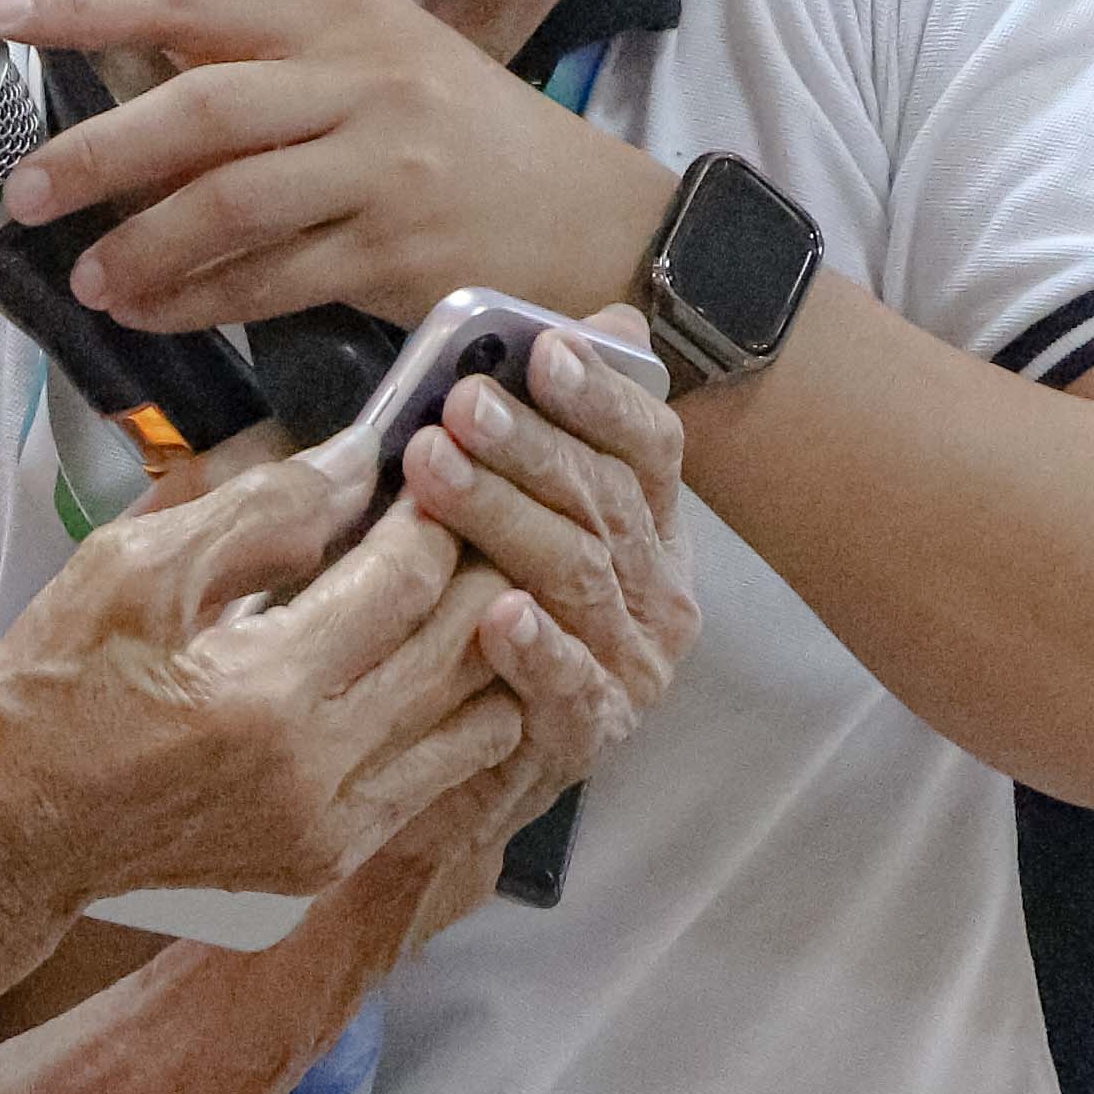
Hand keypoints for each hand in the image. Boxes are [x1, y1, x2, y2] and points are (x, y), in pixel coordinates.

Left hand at [0, 0, 679, 330]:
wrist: (601, 222)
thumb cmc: (472, 146)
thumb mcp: (383, 69)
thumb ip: (273, 72)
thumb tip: (133, 101)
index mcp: (346, 12)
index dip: (85, 5)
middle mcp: (363, 77)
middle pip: (198, 107)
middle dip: (96, 151)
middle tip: (24, 189)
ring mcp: (385, 166)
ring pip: (228, 204)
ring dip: (141, 244)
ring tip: (87, 277)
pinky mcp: (399, 252)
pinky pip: (270, 281)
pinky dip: (198, 302)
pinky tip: (152, 314)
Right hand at [0, 442, 538, 919]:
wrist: (8, 836)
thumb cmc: (50, 692)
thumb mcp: (128, 570)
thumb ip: (254, 512)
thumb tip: (354, 463)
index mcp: (264, 697)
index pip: (407, 582)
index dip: (431, 514)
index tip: (429, 469)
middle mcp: (317, 776)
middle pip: (461, 649)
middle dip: (476, 567)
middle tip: (464, 513)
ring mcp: (331, 831)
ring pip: (476, 721)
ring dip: (484, 645)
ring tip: (457, 587)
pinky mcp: (328, 862)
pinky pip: (441, 780)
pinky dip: (457, 716)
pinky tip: (432, 666)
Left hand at [391, 311, 692, 742]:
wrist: (461, 769)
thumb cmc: (479, 614)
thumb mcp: (513, 513)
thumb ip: (556, 425)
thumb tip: (609, 324)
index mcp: (652, 524)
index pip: (650, 445)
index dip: (601, 395)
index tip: (544, 348)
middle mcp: (658, 590)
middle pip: (604, 501)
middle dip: (530, 445)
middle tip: (459, 403)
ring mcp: (631, 664)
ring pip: (577, 575)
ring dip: (506, 518)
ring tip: (435, 472)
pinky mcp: (590, 734)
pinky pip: (568, 684)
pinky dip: (536, 648)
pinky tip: (496, 614)